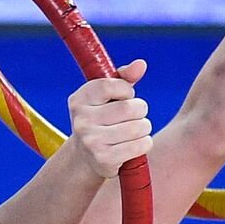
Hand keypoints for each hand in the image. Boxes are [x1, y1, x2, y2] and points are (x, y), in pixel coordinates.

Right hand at [66, 59, 151, 177]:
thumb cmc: (103, 119)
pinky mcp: (104, 159)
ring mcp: (91, 141)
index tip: (125, 97)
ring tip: (136, 130)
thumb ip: (124, 78)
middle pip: (129, 108)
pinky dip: (145, 143)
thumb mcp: (108, 97)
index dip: (126, 90)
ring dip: (144, 127)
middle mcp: (81, 120)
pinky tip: (136, 143)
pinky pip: (140, 145)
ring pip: (138, 127)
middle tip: (135, 115)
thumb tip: (141, 64)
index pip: (111, 85)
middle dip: (140, 110)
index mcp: (79, 100)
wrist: (87, 157)